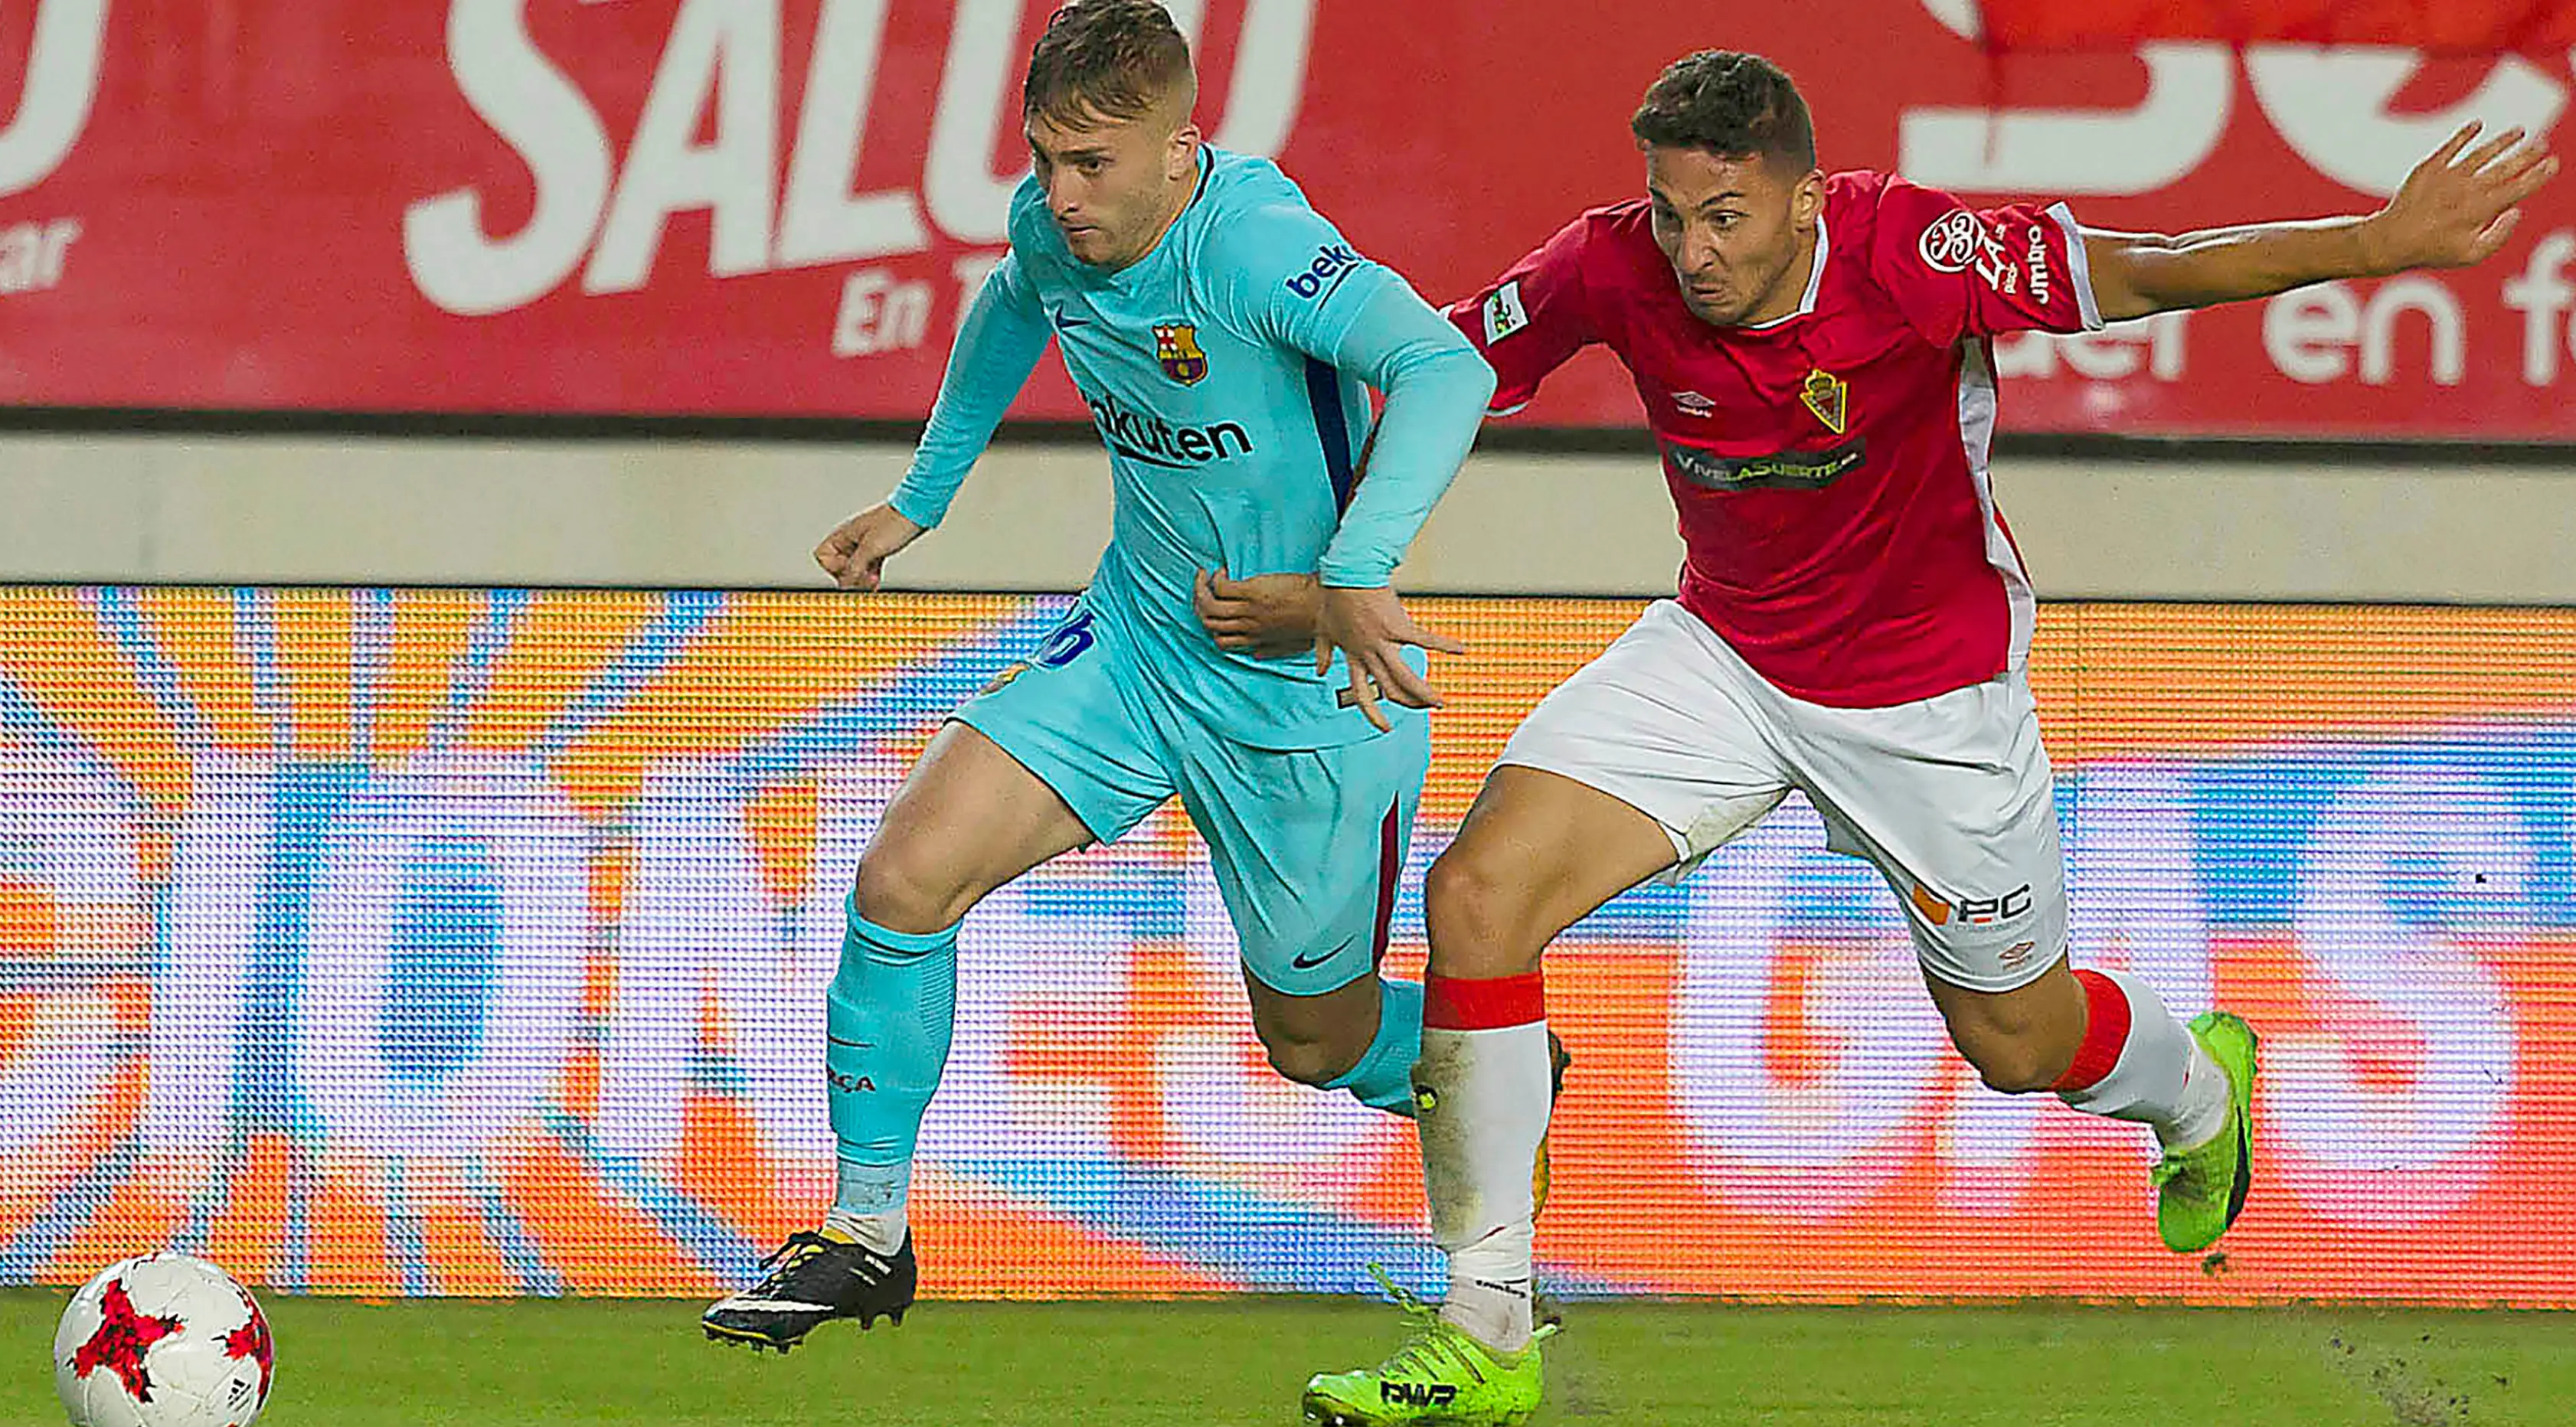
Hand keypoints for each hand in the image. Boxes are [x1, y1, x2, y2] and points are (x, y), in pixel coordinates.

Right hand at [813, 503, 924, 589]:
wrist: (918, 514)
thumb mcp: (871, 549)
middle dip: (851, 575)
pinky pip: (867, 567)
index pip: (823, 556)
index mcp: (844, 534)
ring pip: (854, 568)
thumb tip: (845, 584)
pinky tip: (877, 579)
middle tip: (865, 578)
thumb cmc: (895, 522)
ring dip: (862, 578)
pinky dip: (870, 575)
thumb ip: (855, 567)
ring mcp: (864, 545)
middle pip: (839, 565)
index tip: (850, 569)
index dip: (834, 566)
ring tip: (873, 580)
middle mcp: (851, 539)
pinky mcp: (877, 549)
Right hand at [1194, 568, 1322, 657]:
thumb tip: (1256, 654)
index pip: (1222, 642)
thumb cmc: (1314, 622)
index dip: (1212, 629)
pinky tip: (1222, 571)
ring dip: (1200, 589)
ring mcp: (1248, 609)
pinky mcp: (1252, 592)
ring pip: (1209, 606)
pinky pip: (1221, 587)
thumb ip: (1273, 650)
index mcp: (1257, 639)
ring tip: (1202, 576)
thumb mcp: (1294, 645)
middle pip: (1209, 623)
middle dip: (1199, 606)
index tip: (1215, 613)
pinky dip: (1216, 579)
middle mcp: (1248, 626)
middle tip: (1201, 590)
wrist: (1323, 605)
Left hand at [1311, 585, 1466, 732]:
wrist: (1347, 574)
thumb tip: (1320, 672)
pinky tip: (1462, 650)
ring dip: (1424, 694)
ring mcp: (1385, 642)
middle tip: (1425, 709)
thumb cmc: (1336, 598)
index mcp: (1354, 657)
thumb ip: (1322, 653)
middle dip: (1409, 704)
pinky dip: (1445, 645)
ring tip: (1439, 702)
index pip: (1361, 694)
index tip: (1385, 728)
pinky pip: (1425, 640)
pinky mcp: (1399, 626)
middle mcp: (1369, 654)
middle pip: (1390, 690)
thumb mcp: (1323, 629)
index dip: (1373, 714)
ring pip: (1406, 678)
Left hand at [2362, 122, 2557, 272]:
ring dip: (2503, 141)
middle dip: (2527, 155)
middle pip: (2504, 167)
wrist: (2389, 240)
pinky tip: (2478, 124)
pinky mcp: (2429, 168)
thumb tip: (2517, 212)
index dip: (2538, 175)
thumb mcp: (2470, 255)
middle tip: (2543, 144)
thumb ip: (2498, 236)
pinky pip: (2451, 146)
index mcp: (2480, 209)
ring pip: (2483, 153)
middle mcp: (2467, 188)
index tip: (2553, 163)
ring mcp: (2448, 176)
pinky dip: (2465, 134)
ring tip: (2520, 132)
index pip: (2518, 188)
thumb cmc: (2431, 251)